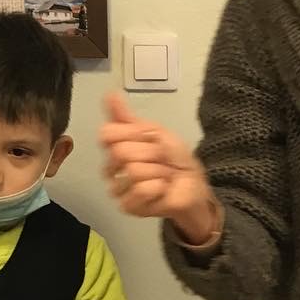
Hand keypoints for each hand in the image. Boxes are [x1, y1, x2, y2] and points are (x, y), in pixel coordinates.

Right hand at [99, 92, 218, 243]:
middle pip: (121, 152)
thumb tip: (109, 93)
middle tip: (162, 159)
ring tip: (164, 176)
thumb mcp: (154, 131)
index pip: (107, 134)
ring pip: (133, 171)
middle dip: (151, 153)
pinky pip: (141, 189)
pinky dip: (159, 186)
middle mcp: (111, 167)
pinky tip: (162, 189)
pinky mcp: (128, 206)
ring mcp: (117, 188)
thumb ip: (127, 117)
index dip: (133, 133)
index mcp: (115, 147)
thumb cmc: (174, 158)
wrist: (192, 183)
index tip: (148, 138)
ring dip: (158, 171)